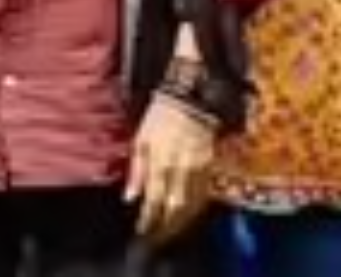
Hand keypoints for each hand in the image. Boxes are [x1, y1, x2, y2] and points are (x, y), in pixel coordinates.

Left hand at [124, 93, 217, 244]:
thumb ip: (136, 171)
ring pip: (191, 206)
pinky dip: (195, 210)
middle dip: (165, 226)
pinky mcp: (211, 168)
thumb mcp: (140, 141)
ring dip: (181, 222)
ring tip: (170, 231)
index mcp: (158, 163)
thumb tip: (130, 197)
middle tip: (156, 237)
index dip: (148, 219)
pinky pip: (204, 196)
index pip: (153, 200)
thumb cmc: (159, 119)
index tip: (142, 232)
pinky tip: (187, 215)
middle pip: (174, 208)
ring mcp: (198, 171)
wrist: (190, 102)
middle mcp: (179, 171)